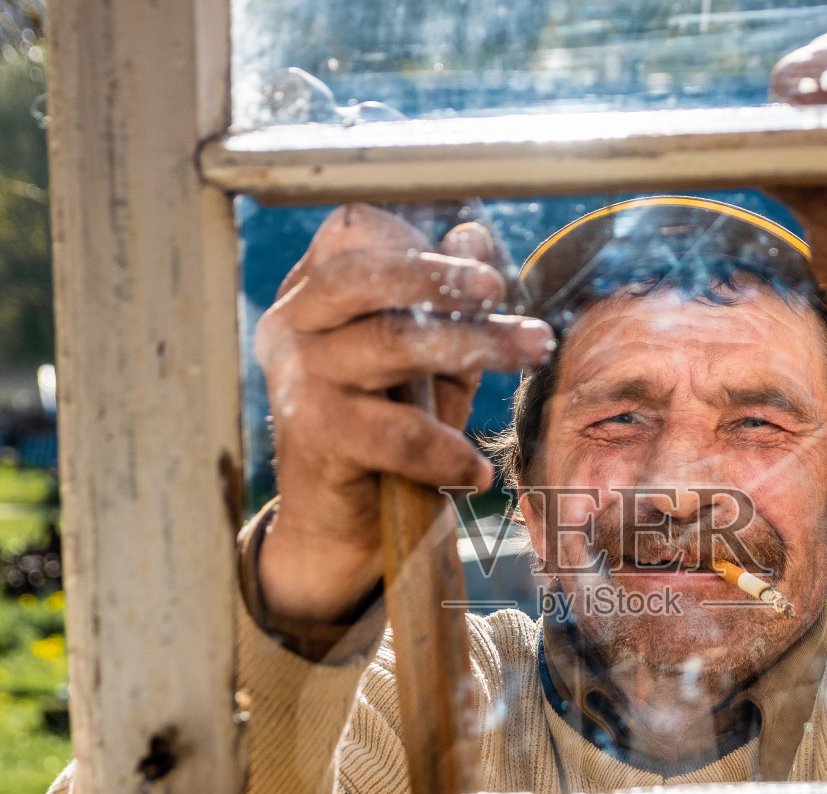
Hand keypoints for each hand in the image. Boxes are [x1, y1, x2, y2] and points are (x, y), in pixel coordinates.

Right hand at [253, 204, 554, 621]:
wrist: (340, 525)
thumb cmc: (386, 427)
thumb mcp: (423, 359)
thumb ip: (446, 303)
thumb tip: (472, 234)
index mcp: (314, 294)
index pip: (349, 234)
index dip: (412, 238)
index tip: (476, 260)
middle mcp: (293, 327)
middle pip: (360, 276)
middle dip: (438, 275)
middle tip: (500, 288)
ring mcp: (298, 381)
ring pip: (390, 343)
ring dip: (474, 344)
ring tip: (532, 349)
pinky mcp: (317, 438)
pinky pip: (397, 433)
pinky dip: (447, 451)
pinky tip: (476, 471)